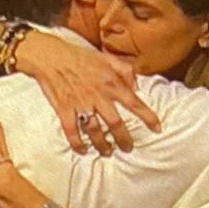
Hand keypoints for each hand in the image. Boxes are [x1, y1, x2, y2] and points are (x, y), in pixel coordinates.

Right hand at [16, 31, 159, 154]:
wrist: (50, 56)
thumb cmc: (80, 56)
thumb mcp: (107, 58)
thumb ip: (125, 70)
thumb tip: (137, 86)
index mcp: (111, 83)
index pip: (134, 103)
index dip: (148, 117)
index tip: (157, 128)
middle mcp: (98, 96)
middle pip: (116, 124)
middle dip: (124, 139)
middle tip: (128, 148)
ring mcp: (81, 104)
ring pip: (95, 131)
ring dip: (103, 144)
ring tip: (108, 151)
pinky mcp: (64, 110)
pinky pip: (72, 131)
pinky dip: (78, 144)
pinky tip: (83, 150)